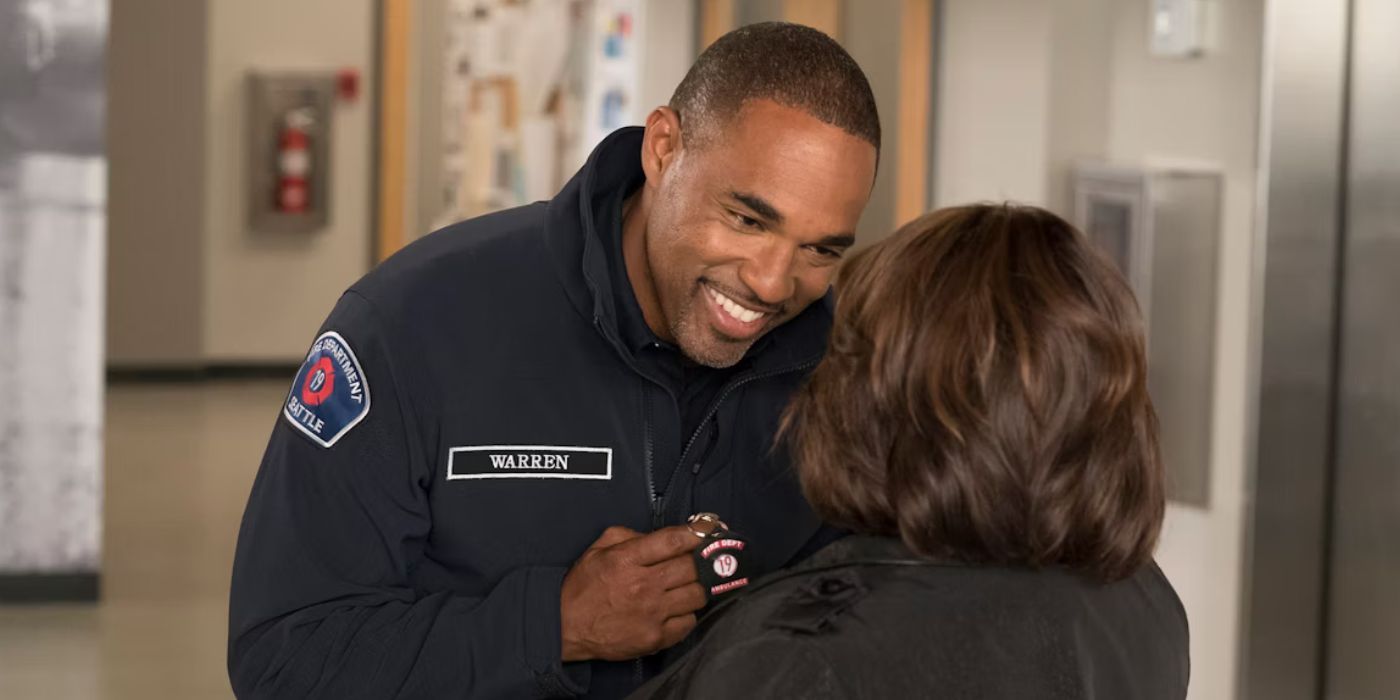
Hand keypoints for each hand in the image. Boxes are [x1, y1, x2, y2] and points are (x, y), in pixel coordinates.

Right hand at [560, 525, 707, 661]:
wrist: (564, 627)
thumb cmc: (582, 587)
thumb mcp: (599, 549)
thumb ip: (631, 536)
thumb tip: (663, 538)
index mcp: (627, 559)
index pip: (674, 540)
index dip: (697, 533)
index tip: (708, 530)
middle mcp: (643, 585)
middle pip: (692, 567)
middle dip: (698, 560)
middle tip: (697, 560)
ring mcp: (652, 614)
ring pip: (697, 594)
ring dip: (696, 587)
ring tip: (685, 586)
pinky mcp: (655, 638)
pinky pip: (689, 622)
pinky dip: (688, 614)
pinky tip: (676, 609)